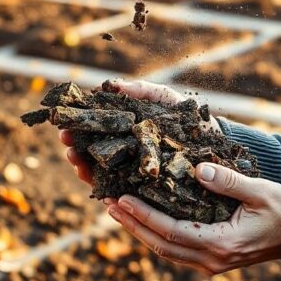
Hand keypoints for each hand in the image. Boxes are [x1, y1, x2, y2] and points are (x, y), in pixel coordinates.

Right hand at [59, 79, 221, 184]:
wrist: (216, 140)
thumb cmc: (189, 118)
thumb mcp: (165, 99)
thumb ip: (141, 91)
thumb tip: (111, 85)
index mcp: (125, 135)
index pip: (94, 135)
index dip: (77, 131)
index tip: (63, 125)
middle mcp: (125, 157)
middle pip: (92, 156)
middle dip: (75, 149)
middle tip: (66, 141)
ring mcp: (134, 176)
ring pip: (102, 177)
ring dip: (84, 169)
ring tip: (75, 159)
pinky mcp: (147, 192)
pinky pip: (124, 195)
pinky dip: (109, 193)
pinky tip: (100, 191)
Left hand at [107, 162, 280, 275]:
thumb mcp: (260, 192)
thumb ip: (229, 182)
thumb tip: (198, 169)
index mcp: (221, 244)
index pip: (171, 231)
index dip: (143, 216)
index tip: (121, 199)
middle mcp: (212, 260)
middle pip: (161, 245)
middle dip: (132, 225)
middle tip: (107, 203)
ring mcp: (211, 263)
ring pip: (165, 250)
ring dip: (140, 231)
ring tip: (118, 210)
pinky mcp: (211, 259)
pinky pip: (176, 249)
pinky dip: (156, 234)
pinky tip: (144, 219)